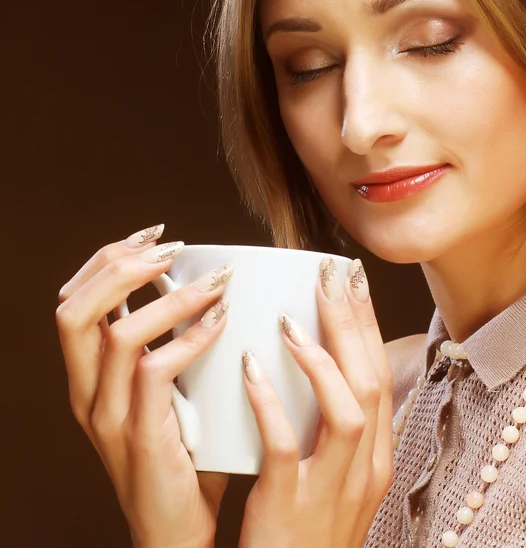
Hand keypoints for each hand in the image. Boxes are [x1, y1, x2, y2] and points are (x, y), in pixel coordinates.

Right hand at [56, 225, 230, 547]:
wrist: (176, 529)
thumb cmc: (184, 453)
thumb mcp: (170, 394)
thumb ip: (175, 349)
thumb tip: (211, 294)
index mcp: (88, 379)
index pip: (75, 303)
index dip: (107, 260)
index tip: (154, 236)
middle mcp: (86, 394)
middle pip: (77, 310)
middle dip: (123, 266)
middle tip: (172, 247)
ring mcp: (108, 418)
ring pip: (117, 335)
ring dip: (169, 297)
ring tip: (214, 280)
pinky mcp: (140, 438)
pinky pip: (157, 373)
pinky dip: (190, 337)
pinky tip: (221, 320)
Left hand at [238, 258, 392, 547]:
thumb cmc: (304, 525)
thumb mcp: (333, 473)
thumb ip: (328, 424)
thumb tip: (311, 363)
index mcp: (374, 454)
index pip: (379, 375)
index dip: (368, 324)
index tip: (352, 280)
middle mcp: (365, 467)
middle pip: (369, 381)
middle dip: (352, 321)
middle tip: (329, 274)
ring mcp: (333, 489)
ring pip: (346, 410)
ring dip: (322, 358)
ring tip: (291, 316)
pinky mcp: (292, 506)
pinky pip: (284, 448)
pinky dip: (270, 404)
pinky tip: (250, 369)